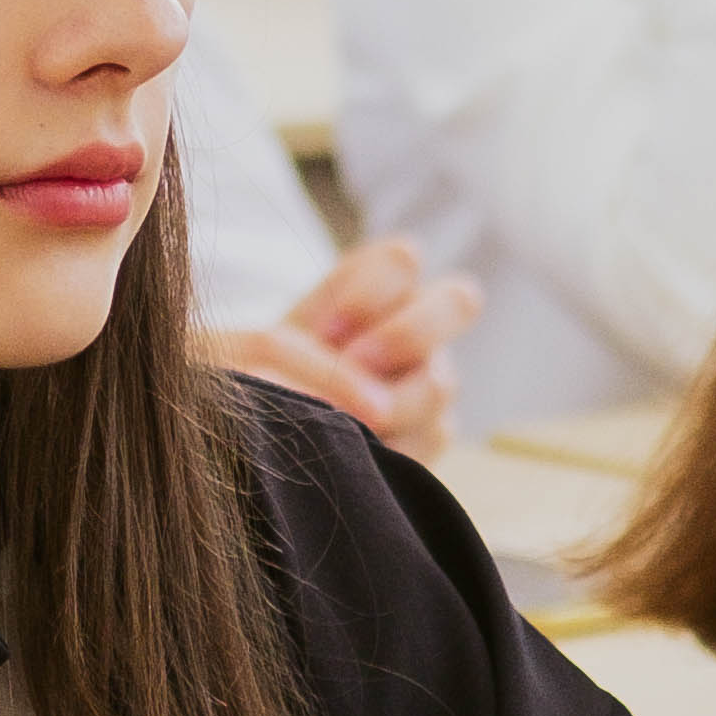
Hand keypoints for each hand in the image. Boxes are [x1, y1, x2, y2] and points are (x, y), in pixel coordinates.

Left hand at [197, 238, 479, 456]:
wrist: (258, 432)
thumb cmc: (256, 376)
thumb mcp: (260, 351)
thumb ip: (295, 355)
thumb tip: (348, 402)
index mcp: (377, 284)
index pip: (402, 260)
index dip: (369, 293)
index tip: (325, 332)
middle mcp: (415, 324)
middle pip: (459, 301)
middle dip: (406, 335)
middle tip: (356, 366)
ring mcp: (429, 379)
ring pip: (442, 382)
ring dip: (393, 404)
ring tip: (346, 424)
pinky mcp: (429, 435)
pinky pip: (433, 436)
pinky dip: (394, 447)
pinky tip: (357, 455)